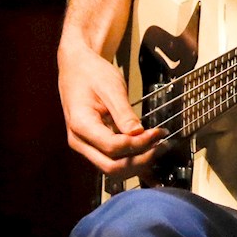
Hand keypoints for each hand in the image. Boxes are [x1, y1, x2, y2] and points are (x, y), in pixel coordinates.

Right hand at [58, 38, 165, 179]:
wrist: (77, 67)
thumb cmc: (91, 73)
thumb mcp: (110, 87)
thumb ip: (124, 113)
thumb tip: (139, 134)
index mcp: (81, 124)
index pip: (113, 147)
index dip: (138, 144)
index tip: (156, 134)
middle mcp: (79, 140)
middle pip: (112, 167)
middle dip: (139, 160)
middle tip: (160, 146)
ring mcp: (85, 145)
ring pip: (112, 169)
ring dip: (136, 163)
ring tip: (156, 148)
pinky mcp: (93, 145)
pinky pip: (112, 161)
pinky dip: (131, 163)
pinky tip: (148, 161)